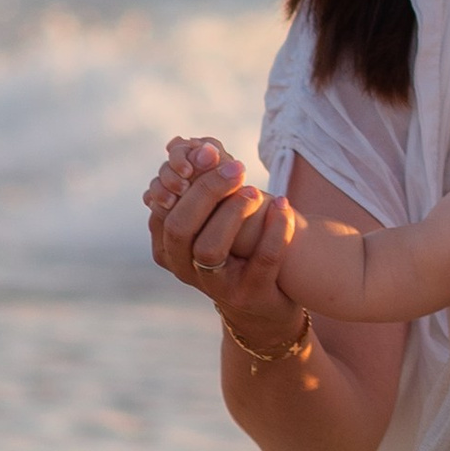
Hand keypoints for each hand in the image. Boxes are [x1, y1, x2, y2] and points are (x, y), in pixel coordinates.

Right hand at [146, 135, 304, 352]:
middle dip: (207, 191)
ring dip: (234, 212)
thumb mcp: (213, 221)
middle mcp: (186, 270)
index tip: (210, 152)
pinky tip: (284, 206)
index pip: (164, 209)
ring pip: (210, 248)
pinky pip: (262, 261)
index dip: (183, 179)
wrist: (263, 305)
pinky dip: (275, 229)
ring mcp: (217, 287)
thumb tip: (203, 145)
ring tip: (256, 191)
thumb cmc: (235, 249)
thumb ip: (205, 189)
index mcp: (169, 249)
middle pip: (181, 227)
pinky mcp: (251, 294)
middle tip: (236, 167)